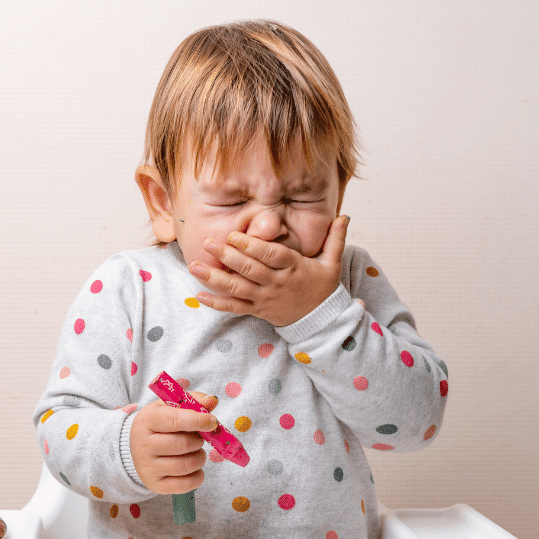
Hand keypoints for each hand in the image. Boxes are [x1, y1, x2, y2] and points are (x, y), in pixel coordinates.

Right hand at [129, 391, 218, 494]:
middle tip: (199, 439)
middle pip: (183, 444)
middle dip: (199, 441)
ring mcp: (147, 467)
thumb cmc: (159, 424)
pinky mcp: (154, 484)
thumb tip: (212, 401)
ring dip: (200, 458)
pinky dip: (198, 476)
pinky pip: (186, 485)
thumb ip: (192, 401)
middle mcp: (143, 444)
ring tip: (196, 452)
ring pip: (186, 465)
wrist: (136, 447)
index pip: (174, 420)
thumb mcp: (170, 406)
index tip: (212, 422)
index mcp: (147, 420)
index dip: (197, 420)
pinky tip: (194, 468)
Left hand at [188, 215, 348, 326]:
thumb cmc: (324, 288)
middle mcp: (276, 283)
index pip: (270, 256)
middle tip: (208, 243)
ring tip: (194, 266)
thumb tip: (345, 216)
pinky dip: (216, 303)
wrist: (322, 322)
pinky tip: (199, 295)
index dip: (252, 247)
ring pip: (237, 288)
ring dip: (214, 278)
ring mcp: (264, 298)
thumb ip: (335, 239)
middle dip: (227, 256)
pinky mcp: (257, 310)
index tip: (235, 236)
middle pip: (249, 270)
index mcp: (293, 268)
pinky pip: (234, 308)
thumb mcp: (333, 263)